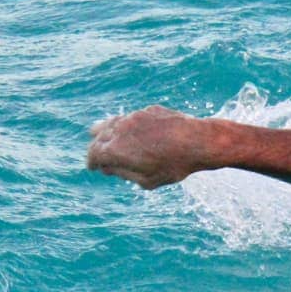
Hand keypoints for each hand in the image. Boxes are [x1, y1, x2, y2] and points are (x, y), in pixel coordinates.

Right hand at [86, 105, 219, 188]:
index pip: (93, 155)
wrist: (198, 141)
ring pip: (112, 123)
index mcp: (115, 150)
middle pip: (99, 137)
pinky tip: (129, 131)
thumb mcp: (146, 180)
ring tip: (104, 137)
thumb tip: (107, 168)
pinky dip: (125, 126)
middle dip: (96, 147)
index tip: (93, 167)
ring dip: (106, 132)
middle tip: (98, 155)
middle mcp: (120, 130)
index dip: (92, 162)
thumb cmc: (173, 166)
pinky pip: (130, 118)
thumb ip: (123, 173)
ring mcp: (133, 117)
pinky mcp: (147, 111)